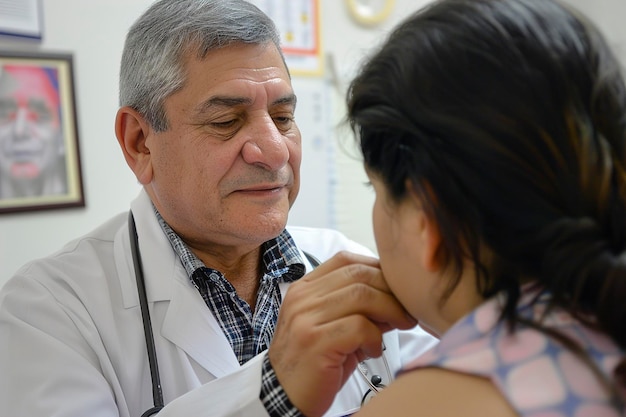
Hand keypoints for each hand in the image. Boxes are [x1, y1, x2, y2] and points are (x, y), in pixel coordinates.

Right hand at [268, 251, 416, 416]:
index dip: (377, 269)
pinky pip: (359, 327)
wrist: (283, 396)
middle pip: (359, 275)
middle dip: (391, 291)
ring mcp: (306, 318)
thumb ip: (360, 309)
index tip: (396, 288)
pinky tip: (372, 351)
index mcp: (305, 288)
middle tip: (408, 311)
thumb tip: (397, 298)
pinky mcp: (315, 341)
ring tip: (400, 326)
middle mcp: (303, 298)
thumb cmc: (314, 362)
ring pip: (362, 296)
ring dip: (391, 310)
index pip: (345, 260)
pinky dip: (375, 338)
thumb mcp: (334, 328)